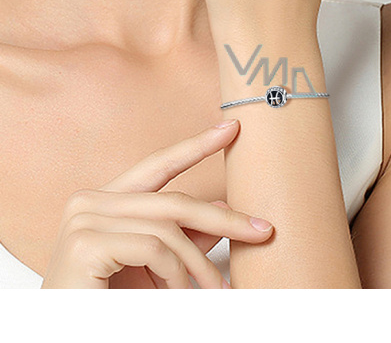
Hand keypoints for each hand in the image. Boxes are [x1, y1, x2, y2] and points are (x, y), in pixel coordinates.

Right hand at [41, 119, 273, 288]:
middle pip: (174, 200)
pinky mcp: (85, 243)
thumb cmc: (108, 303)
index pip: (159, 165)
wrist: (68, 336)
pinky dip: (175, 275)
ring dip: (198, 266)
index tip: (231, 129)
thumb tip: (226, 214)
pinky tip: (177, 296)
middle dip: (223, 219)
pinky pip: (154, 248)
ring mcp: (84, 219)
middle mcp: (90, 201)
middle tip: (262, 230)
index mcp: (105, 200)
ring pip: (168, 228)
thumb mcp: (155, 266)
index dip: (197, 145)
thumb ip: (185, 238)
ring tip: (213, 291)